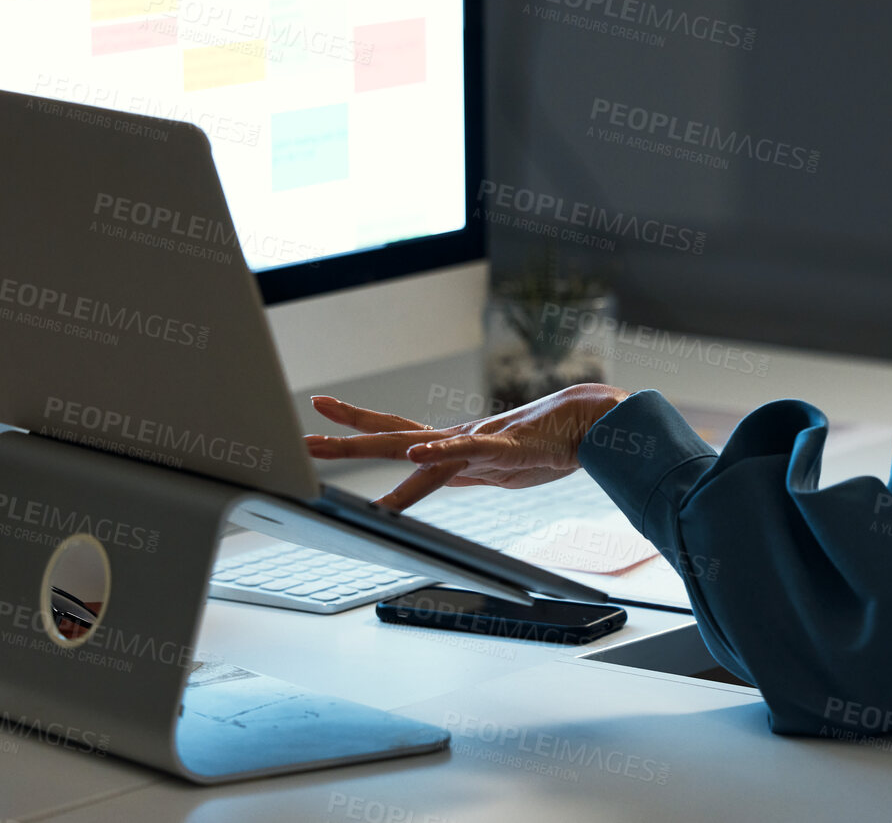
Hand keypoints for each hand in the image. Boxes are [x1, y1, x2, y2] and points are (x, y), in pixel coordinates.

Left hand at [305, 383, 630, 510]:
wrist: (588, 423)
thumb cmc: (547, 444)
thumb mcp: (496, 468)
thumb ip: (464, 471)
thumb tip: (438, 475)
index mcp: (452, 443)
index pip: (394, 431)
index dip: (357, 424)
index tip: (321, 415)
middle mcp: (454, 439)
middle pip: (389, 436)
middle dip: (344, 442)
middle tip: (303, 441)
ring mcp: (475, 443)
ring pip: (413, 445)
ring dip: (369, 446)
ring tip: (332, 446)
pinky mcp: (501, 450)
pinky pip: (465, 453)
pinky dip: (439, 453)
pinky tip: (417, 454)